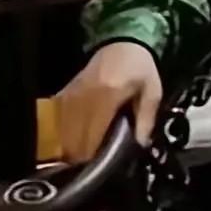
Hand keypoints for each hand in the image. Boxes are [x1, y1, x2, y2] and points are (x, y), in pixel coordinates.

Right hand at [55, 42, 162, 164]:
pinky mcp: (65, 91)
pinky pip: (58, 119)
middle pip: (73, 136)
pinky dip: (62, 133)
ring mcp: (72, 93)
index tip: (98, 170)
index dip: (93, 156)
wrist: (124, 41)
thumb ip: (146, 120)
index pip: (93, 134)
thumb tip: (139, 146)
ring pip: (62, 130)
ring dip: (69, 147)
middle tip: (90, 170)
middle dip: (79, 156)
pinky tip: (69, 144)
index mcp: (107, 95)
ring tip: (79, 161)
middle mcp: (85, 95)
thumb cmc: (141, 68)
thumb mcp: (152, 92)